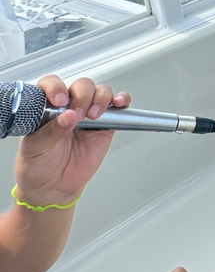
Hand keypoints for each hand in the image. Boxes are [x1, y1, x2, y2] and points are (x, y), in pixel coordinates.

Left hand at [14, 76, 130, 206]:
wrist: (54, 187)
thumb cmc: (38, 166)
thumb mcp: (35, 148)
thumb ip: (51, 131)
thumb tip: (69, 116)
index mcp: (47, 107)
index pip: (52, 84)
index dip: (57, 87)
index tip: (60, 101)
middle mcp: (69, 107)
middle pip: (82, 85)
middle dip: (82, 95)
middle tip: (79, 113)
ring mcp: (89, 115)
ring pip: (101, 91)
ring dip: (101, 98)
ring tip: (94, 116)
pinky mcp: (106, 126)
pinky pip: (118, 107)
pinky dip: (122, 101)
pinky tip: (119, 103)